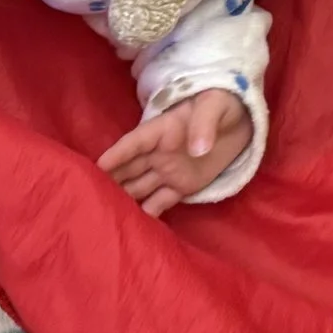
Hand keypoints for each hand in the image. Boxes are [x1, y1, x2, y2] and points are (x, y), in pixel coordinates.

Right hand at [98, 88, 252, 217]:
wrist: (243, 120)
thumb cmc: (225, 103)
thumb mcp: (216, 105)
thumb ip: (205, 124)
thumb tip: (197, 150)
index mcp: (164, 129)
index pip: (135, 143)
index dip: (117, 154)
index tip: (97, 167)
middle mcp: (159, 153)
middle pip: (129, 169)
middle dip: (109, 183)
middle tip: (89, 201)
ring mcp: (169, 171)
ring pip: (139, 188)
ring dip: (124, 201)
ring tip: (105, 219)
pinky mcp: (182, 186)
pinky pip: (160, 201)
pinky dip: (147, 214)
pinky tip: (134, 228)